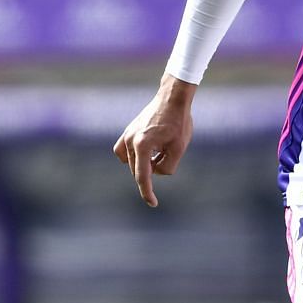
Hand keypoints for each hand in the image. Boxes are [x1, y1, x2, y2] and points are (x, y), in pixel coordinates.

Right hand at [113, 77, 196, 206]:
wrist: (171, 99)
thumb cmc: (178, 122)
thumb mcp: (179, 148)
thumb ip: (167, 167)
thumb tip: (155, 172)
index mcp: (142, 146)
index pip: (143, 177)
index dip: (147, 193)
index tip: (153, 204)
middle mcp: (130, 141)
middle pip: (141, 169)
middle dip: (155, 168)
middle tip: (170, 150)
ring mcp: (126, 136)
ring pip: (133, 162)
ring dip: (146, 162)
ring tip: (162, 147)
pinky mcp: (127, 132)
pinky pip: (124, 152)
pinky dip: (135, 157)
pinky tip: (148, 151)